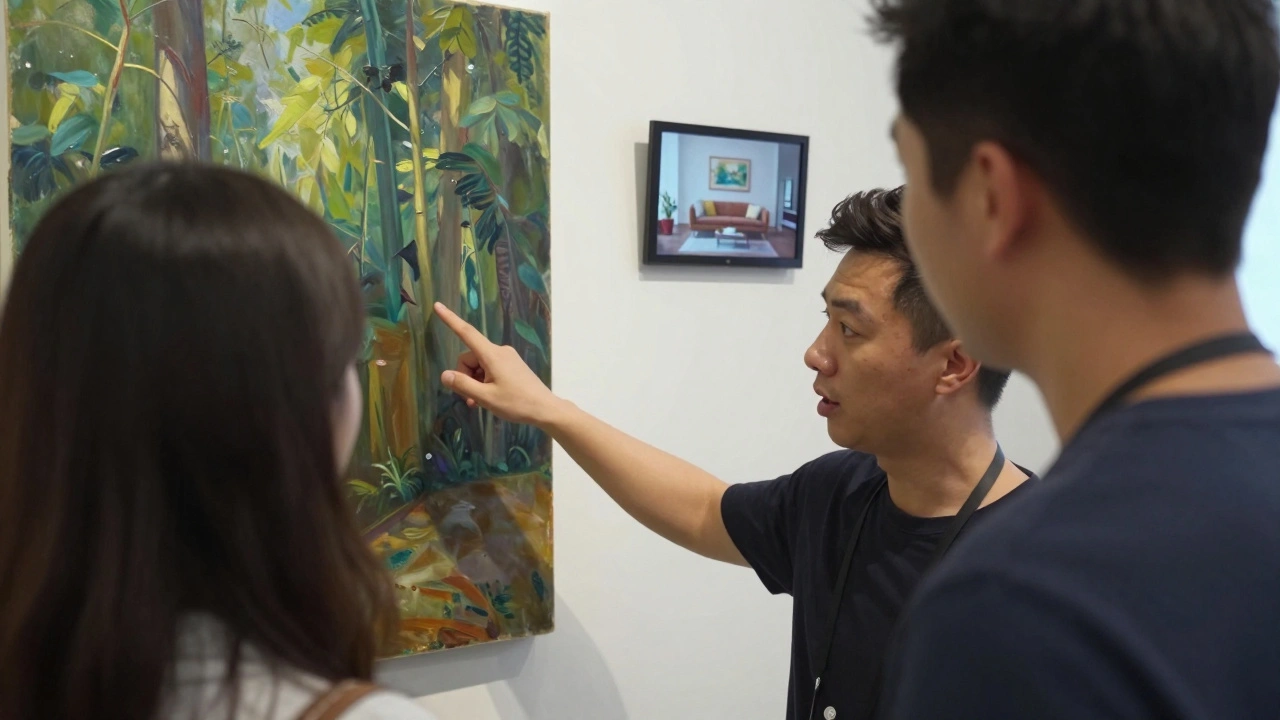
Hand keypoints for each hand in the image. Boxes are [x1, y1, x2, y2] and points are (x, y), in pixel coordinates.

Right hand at [433, 302, 562, 426]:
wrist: (545, 409)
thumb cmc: (516, 403)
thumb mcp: (486, 397)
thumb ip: (463, 385)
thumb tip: (445, 375)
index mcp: (492, 355)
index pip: (466, 333)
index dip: (450, 319)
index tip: (437, 306)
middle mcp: (499, 351)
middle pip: (470, 358)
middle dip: (465, 377)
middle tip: (471, 399)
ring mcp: (507, 358)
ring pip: (479, 366)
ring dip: (474, 382)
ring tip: (480, 403)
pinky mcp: (511, 365)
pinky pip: (489, 369)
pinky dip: (484, 382)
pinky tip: (488, 398)